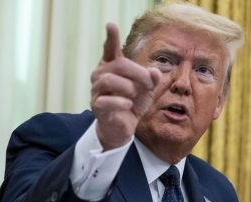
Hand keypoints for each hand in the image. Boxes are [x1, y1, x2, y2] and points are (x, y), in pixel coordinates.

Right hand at [90, 23, 160, 149]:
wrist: (123, 126)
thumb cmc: (132, 102)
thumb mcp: (147, 89)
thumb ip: (152, 78)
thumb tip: (154, 71)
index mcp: (112, 67)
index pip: (110, 50)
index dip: (111, 38)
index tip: (110, 25)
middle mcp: (100, 75)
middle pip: (118, 65)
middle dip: (137, 73)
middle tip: (149, 84)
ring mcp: (96, 90)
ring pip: (108, 80)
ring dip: (128, 87)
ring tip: (134, 95)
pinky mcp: (97, 106)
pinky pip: (106, 100)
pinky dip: (120, 102)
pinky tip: (128, 105)